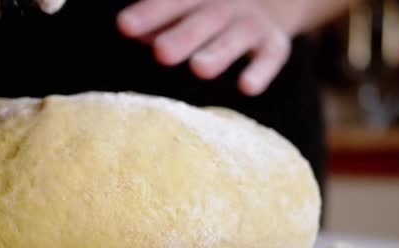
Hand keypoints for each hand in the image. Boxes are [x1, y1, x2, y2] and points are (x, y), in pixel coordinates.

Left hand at [117, 0, 291, 95]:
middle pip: (204, 18)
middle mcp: (224, 5)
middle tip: (161, 53)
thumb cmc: (209, 8)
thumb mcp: (187, 6)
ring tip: (199, 69)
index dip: (149, 13)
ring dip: (219, 52)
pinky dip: (261, 70)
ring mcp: (251, 22)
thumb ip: (160, 20)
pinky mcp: (274, 42)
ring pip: (236, 35)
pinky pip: (272, 54)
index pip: (172, 1)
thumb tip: (129, 30)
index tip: (124, 26)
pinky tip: (247, 87)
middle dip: (183, 36)